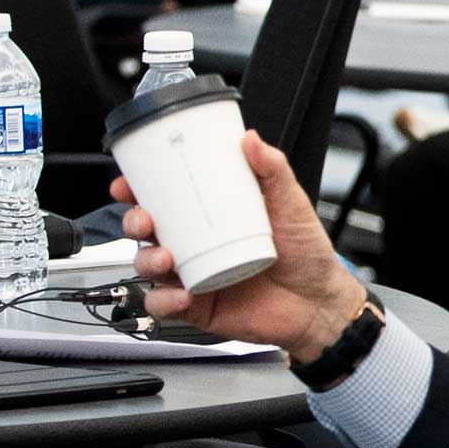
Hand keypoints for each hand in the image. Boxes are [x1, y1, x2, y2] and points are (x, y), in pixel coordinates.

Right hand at [114, 130, 363, 362]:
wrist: (319, 302)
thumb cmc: (305, 254)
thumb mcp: (291, 204)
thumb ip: (273, 169)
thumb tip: (251, 140)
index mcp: (209, 217)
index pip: (163, 199)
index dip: (138, 191)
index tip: (129, 183)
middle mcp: (195, 246)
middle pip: (145, 232)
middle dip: (133, 223)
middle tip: (144, 221)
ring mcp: (193, 276)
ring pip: (148, 268)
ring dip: (146, 261)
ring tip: (166, 258)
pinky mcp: (197, 308)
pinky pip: (165, 306)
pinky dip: (164, 301)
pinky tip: (182, 295)